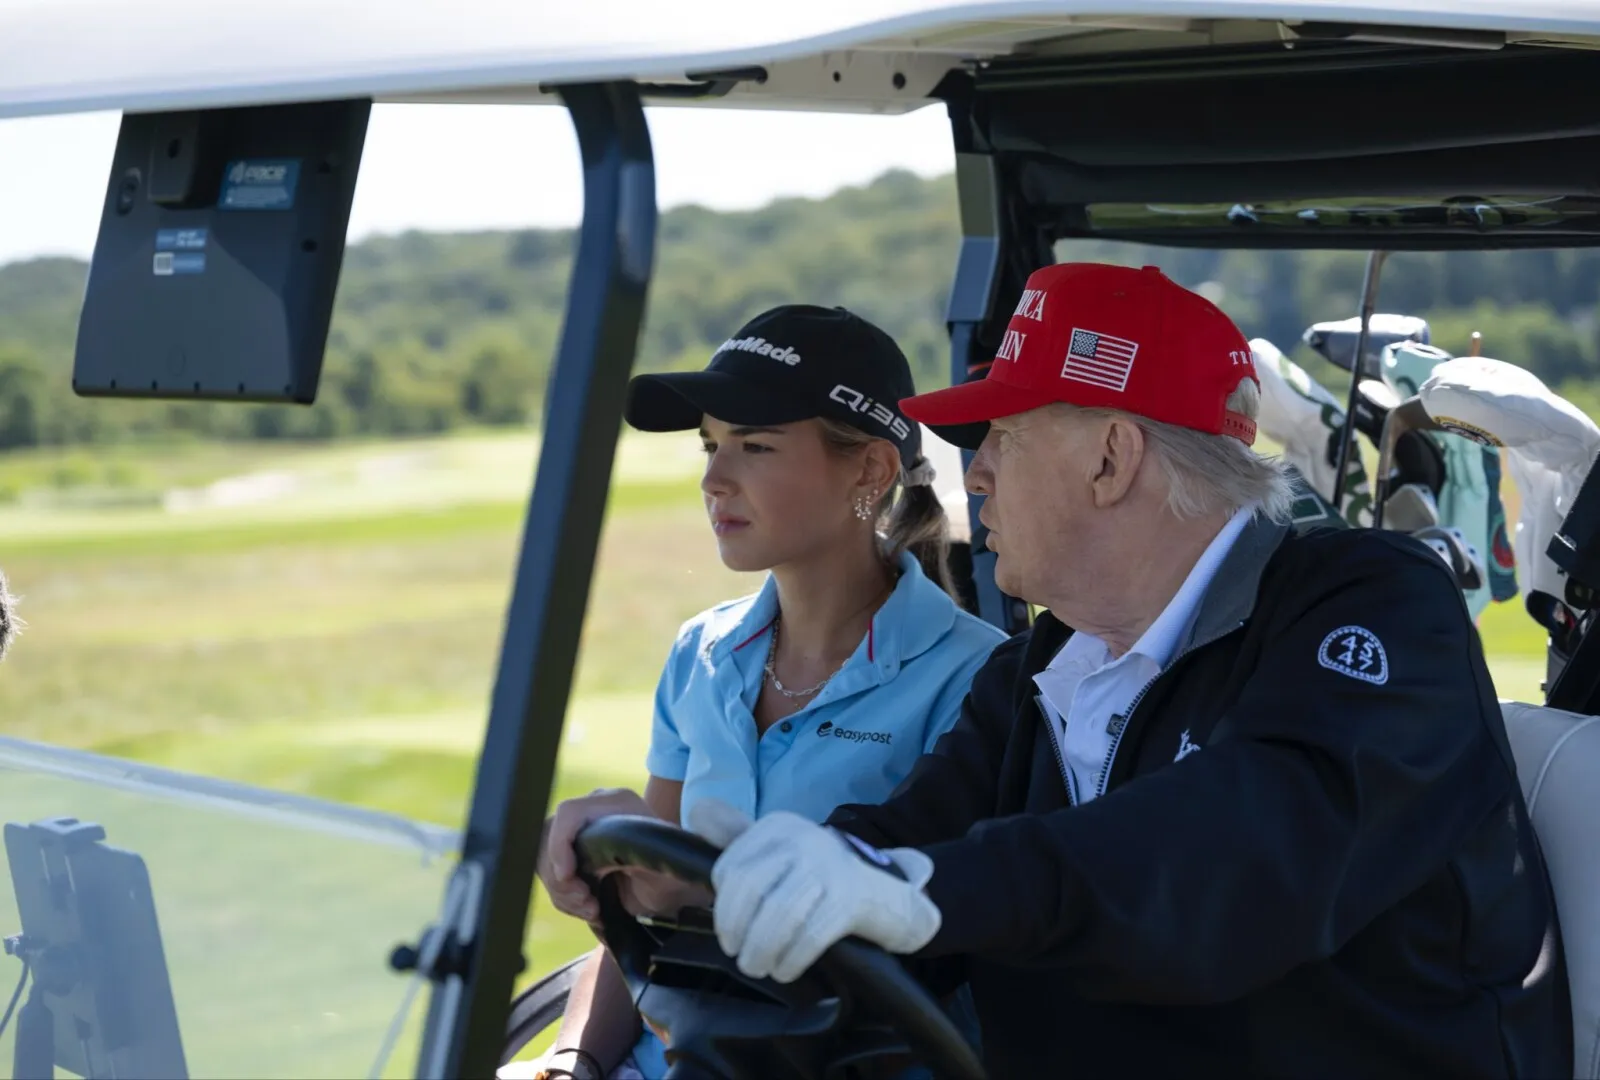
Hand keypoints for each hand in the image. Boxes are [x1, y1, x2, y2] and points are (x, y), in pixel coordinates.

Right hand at [537, 788, 710, 922]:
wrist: (672, 891)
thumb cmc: (673, 879)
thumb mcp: (664, 872)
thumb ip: (643, 861)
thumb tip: (613, 861)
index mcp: (618, 804)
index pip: (570, 812)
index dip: (559, 844)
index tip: (568, 876)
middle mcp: (595, 811)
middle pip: (550, 836)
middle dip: (561, 878)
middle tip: (586, 901)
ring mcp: (582, 830)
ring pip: (546, 857)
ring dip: (562, 891)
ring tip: (591, 908)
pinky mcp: (574, 852)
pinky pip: (551, 872)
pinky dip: (563, 896)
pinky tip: (588, 907)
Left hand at [688, 799, 942, 983]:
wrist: (888, 895)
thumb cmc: (821, 877)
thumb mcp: (781, 850)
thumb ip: (738, 835)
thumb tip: (699, 812)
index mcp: (779, 826)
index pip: (730, 867)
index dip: (723, 907)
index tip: (729, 929)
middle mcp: (802, 837)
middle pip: (748, 888)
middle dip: (735, 929)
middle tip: (738, 954)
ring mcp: (828, 866)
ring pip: (776, 914)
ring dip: (760, 949)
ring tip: (757, 966)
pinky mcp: (848, 898)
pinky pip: (808, 935)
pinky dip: (790, 960)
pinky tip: (785, 970)